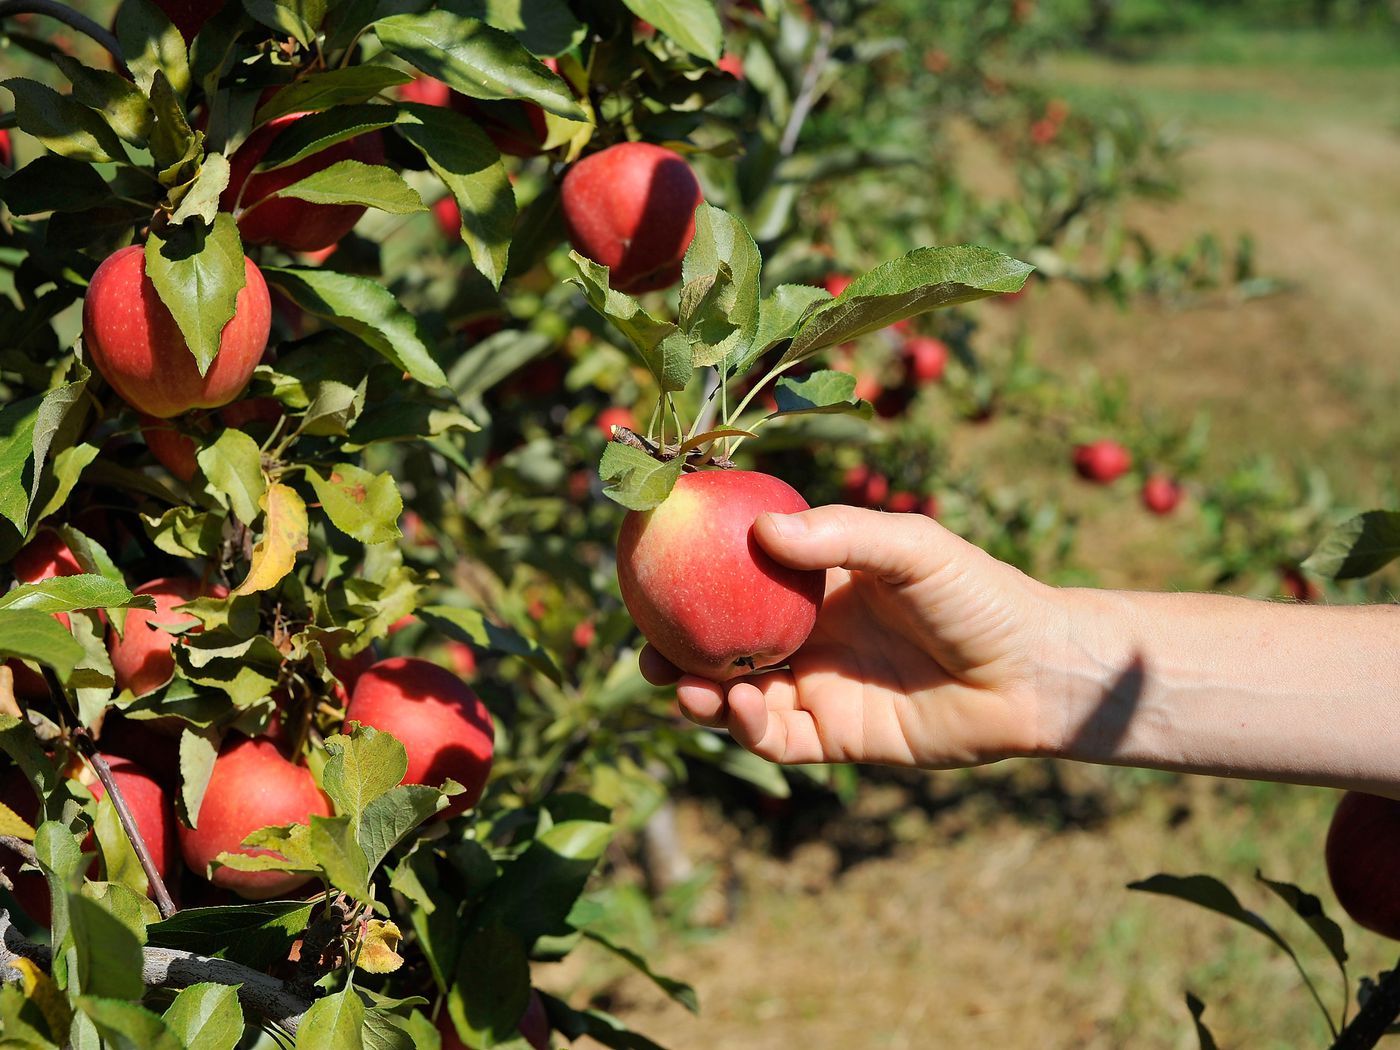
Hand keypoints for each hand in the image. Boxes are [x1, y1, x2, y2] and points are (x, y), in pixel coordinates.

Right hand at [641, 506, 1065, 768]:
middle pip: (724, 645)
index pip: (742, 581)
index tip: (654, 571)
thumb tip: (759, 534)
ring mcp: (819, 688)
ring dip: (703, 692)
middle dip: (678, 650)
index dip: (697, 580)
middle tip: (645, 648)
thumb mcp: (910, 548)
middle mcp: (809, 637)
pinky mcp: (836, 738)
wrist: (1032, 671)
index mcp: (818, 586)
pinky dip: (748, 725)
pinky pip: (775, 737)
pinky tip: (742, 703)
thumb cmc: (978, 594)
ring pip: (738, 696)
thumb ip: (839, 536)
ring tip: (681, 682)